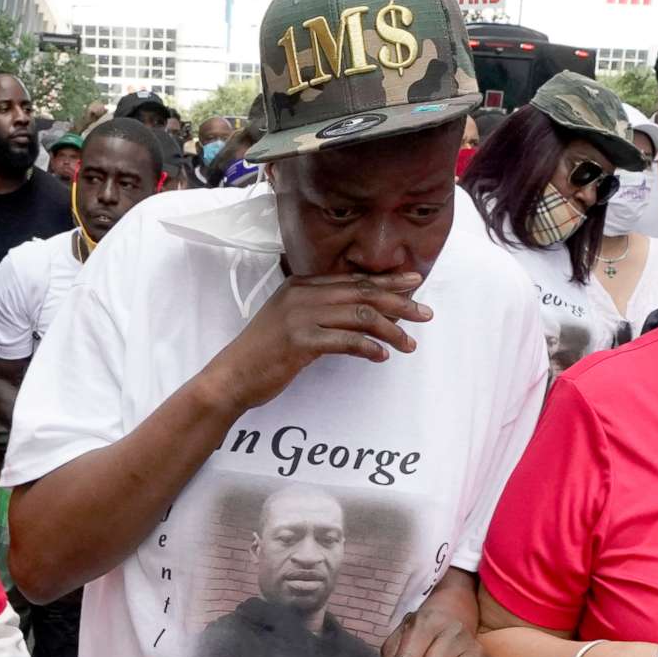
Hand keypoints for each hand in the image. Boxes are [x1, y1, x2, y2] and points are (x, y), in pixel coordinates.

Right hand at [208, 271, 431, 409]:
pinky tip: (382, 357)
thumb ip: (323, 314)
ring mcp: (299, 316)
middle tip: (425, 313)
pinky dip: (367, 348)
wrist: (232, 376)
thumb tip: (366, 318)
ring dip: (390, 330)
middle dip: (399, 301)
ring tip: (409, 344)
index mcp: (301, 285)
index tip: (414, 284)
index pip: (353, 280)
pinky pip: (345, 340)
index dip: (387, 282)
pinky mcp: (299, 340)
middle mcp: (302, 294)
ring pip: (359, 315)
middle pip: (362, 293)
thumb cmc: (264, 354)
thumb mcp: (292, 323)